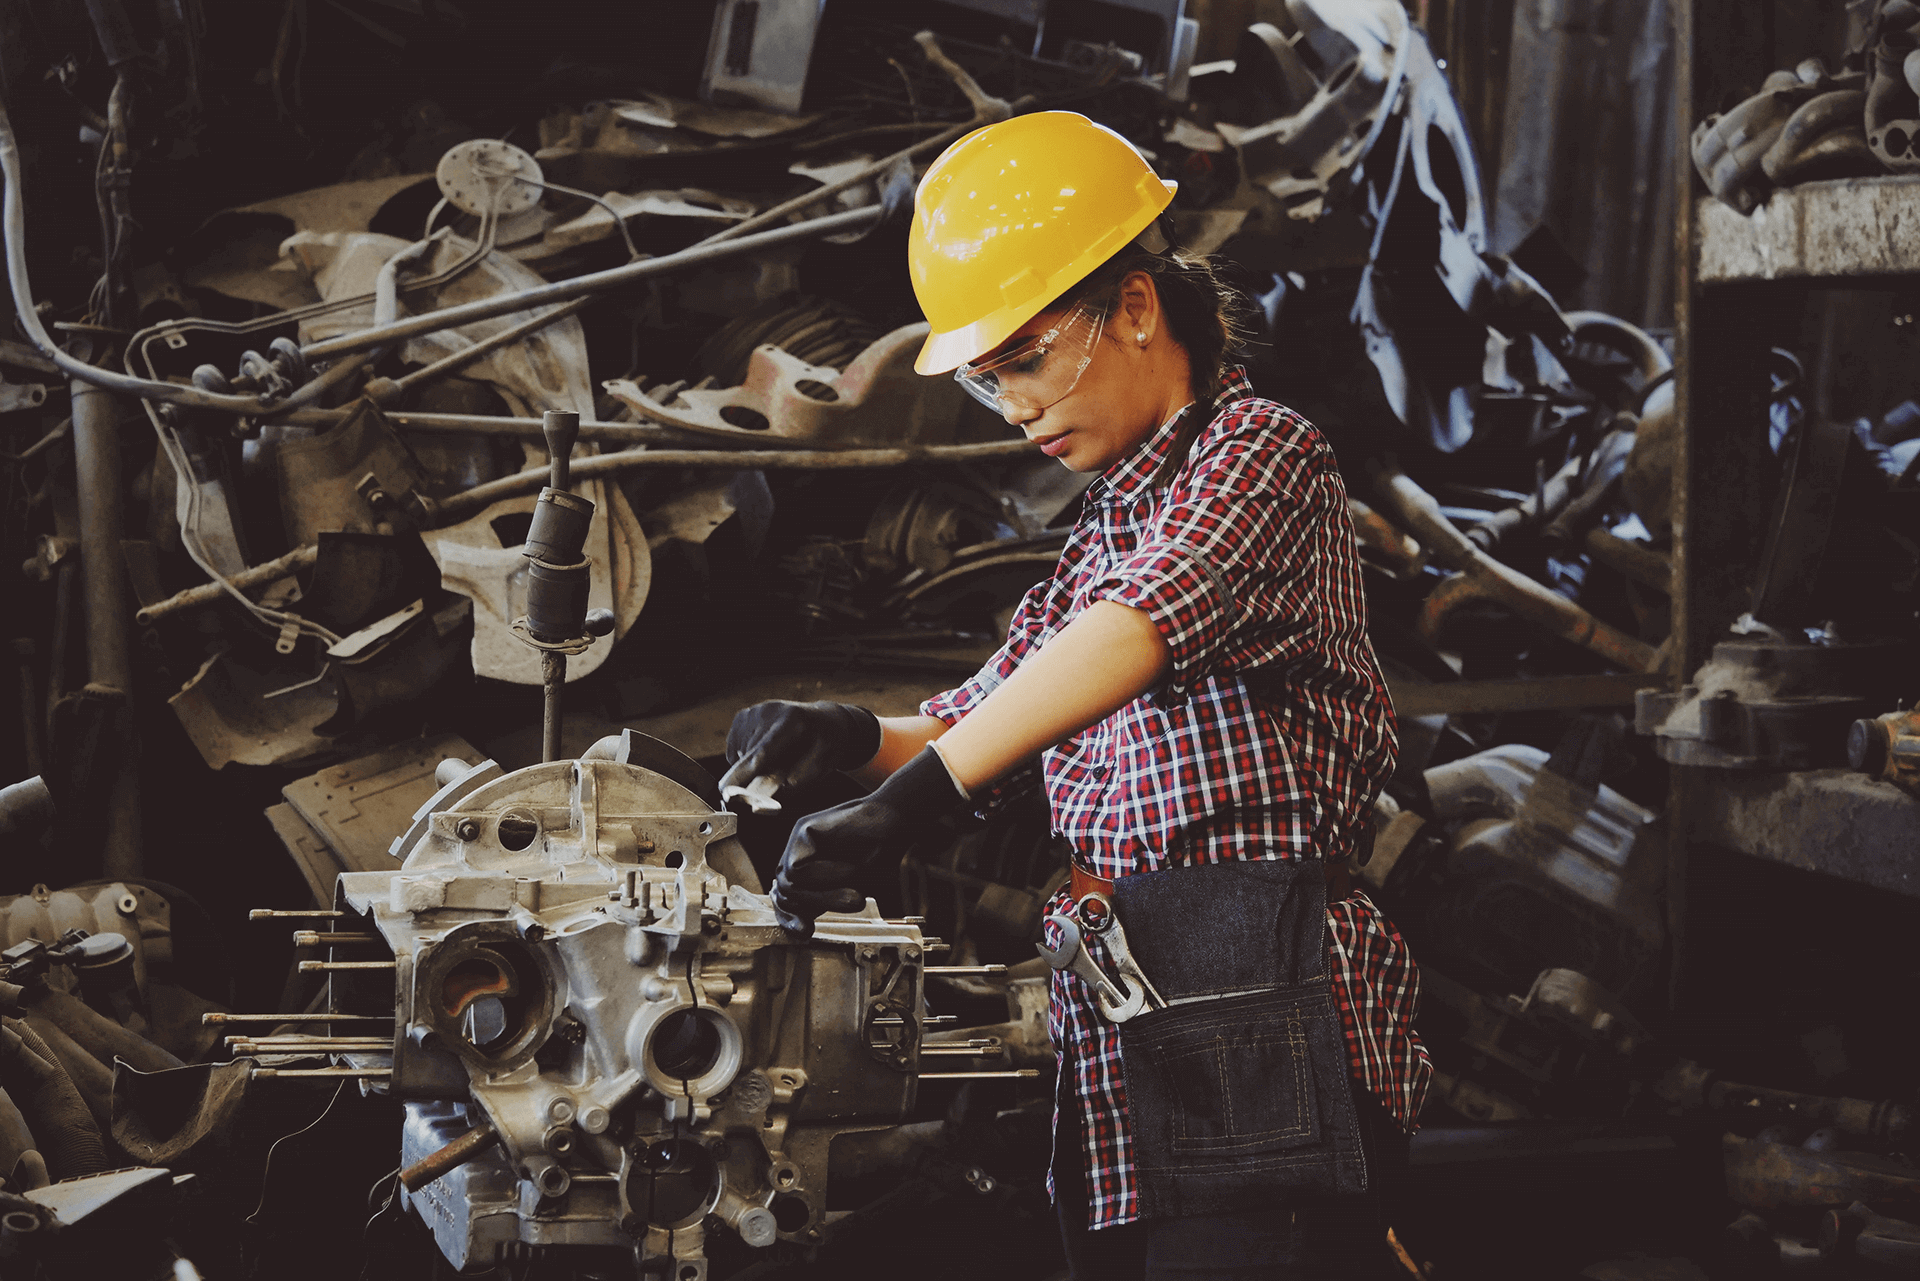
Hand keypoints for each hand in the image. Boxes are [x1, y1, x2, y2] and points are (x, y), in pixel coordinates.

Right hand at [718, 701, 881, 801]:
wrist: (825, 721)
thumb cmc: (825, 746)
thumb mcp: (822, 767)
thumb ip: (796, 782)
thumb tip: (767, 796)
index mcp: (793, 721)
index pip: (763, 751)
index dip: (744, 773)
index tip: (726, 791)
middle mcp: (770, 711)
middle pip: (749, 756)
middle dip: (756, 775)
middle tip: (781, 772)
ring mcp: (754, 711)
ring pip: (740, 755)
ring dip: (753, 765)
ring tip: (778, 756)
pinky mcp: (743, 715)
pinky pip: (736, 748)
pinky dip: (747, 756)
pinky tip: (767, 751)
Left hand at [772, 748, 966, 935]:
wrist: (897, 821)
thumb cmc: (880, 854)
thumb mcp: (848, 888)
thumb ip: (824, 901)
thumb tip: (800, 924)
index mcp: (808, 868)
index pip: (786, 899)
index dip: (790, 918)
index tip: (806, 932)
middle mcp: (799, 853)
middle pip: (783, 893)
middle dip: (808, 909)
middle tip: (846, 907)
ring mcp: (799, 840)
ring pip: (788, 884)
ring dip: (824, 896)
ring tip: (855, 895)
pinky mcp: (803, 829)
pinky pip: (796, 868)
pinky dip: (824, 877)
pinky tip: (848, 867)